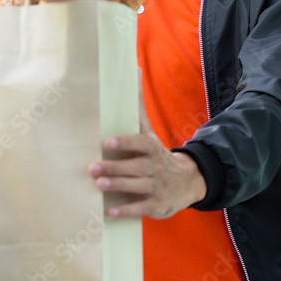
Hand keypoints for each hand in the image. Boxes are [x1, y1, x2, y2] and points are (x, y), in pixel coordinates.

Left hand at [88, 86, 206, 218]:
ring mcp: (157, 187)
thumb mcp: (149, 131)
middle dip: (114, 168)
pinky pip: (140, 208)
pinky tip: (109, 212)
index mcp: (151, 147)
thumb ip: (138, 106)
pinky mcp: (156, 205)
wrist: (189, 181)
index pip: (138, 143)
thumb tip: (133, 69)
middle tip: (92, 167)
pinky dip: (125, 210)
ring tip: (99, 185)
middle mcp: (155, 167)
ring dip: (118, 186)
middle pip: (135, 167)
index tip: (108, 141)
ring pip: (136, 187)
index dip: (125, 142)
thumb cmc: (157, 153)